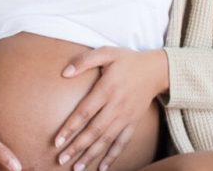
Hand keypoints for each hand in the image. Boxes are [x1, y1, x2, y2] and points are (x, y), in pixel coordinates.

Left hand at [53, 48, 167, 170]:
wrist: (156, 70)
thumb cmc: (127, 60)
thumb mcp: (106, 53)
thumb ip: (84, 61)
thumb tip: (64, 73)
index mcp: (106, 89)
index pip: (84, 112)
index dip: (70, 127)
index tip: (57, 141)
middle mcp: (116, 106)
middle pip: (94, 131)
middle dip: (77, 147)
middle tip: (62, 160)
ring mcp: (126, 117)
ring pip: (106, 140)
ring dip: (91, 155)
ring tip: (76, 168)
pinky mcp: (133, 123)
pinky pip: (122, 142)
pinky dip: (112, 156)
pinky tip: (102, 168)